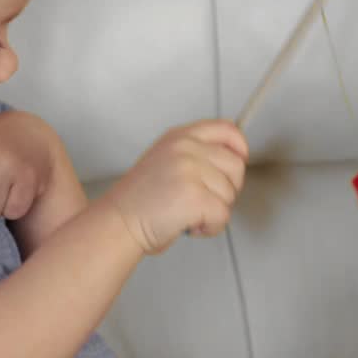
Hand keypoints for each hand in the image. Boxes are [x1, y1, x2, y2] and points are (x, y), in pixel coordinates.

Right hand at [99, 120, 247, 254]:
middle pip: (235, 165)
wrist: (117, 222)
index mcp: (179, 137)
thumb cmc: (139, 201)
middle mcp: (185, 148)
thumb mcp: (165, 161)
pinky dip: (210, 228)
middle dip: (227, 189)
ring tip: (187, 214)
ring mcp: (190, 170)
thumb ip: (195, 155)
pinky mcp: (194, 195)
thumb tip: (232, 162)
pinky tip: (189, 226)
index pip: (226, 129)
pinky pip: (222, 215)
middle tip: (202, 201)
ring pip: (230, 194)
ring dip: (214, 212)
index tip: (238, 162)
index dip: (239, 148)